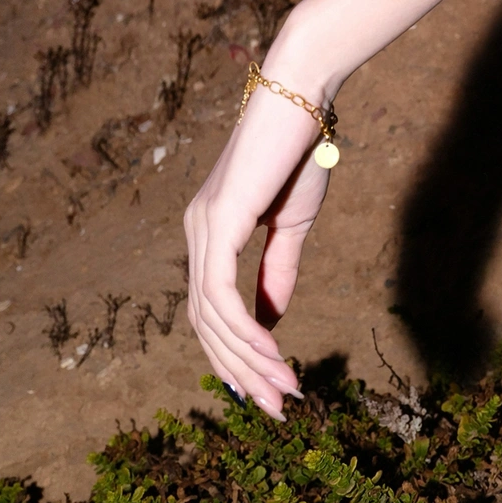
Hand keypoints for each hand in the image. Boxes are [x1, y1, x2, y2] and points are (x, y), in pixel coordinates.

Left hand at [183, 88, 331, 416]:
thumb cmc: (301, 149)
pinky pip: (222, 294)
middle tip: (278, 407)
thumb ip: (276, 270)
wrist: (305, 95)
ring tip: (284, 390)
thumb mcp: (291, 222)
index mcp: (211, 234)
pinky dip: (245, 330)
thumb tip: (270, 321)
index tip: (267, 389)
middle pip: (208, 325)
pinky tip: (272, 354)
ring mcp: (202, 229)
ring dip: (249, 361)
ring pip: (212, 318)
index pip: (214, 311)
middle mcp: (196, 234)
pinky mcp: (217, 223)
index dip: (236, 355)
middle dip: (242, 372)